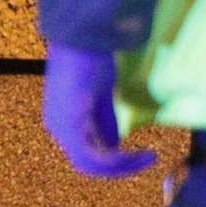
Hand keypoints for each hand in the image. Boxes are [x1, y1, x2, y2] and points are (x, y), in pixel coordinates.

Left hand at [41, 44, 157, 177]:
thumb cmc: (90, 59)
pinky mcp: (69, 127)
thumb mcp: (100, 94)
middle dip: (120, 166)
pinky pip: (93, 158)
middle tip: (148, 159)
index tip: (143, 154)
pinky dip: (117, 161)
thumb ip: (103, 120)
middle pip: (89, 163)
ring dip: (122, 166)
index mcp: (61, 120)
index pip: (86, 153)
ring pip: (91, 164)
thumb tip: (112, 145)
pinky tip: (140, 155)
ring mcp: (60, 129)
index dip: (114, 160)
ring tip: (149, 157)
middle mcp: (56, 128)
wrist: (82, 39)